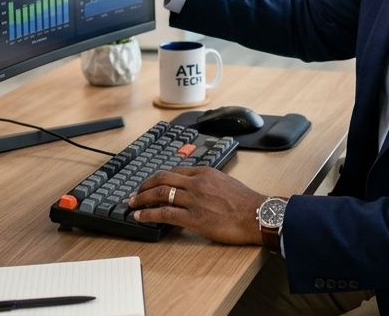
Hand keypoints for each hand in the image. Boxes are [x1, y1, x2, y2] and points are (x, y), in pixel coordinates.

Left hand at [128, 167, 266, 245]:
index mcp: (205, 172)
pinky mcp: (194, 218)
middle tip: (135, 192)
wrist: (257, 215)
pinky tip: (140, 217)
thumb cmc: (246, 202)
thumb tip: (196, 189)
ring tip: (132, 204)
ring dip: (141, 199)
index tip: (150, 183)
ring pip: (160, 194)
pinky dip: (148, 214)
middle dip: (144, 185)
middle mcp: (197, 183)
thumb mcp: (225, 182)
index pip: (174, 171)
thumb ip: (208, 183)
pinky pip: (164, 213)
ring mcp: (194, 200)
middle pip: (162, 178)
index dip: (158, 178)